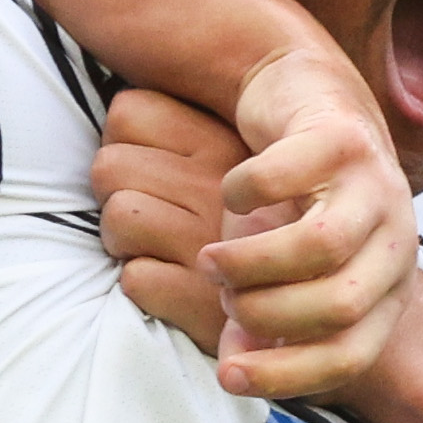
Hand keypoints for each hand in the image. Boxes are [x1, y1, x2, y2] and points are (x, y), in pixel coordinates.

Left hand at [96, 88, 242, 355]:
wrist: (314, 312)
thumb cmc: (251, 235)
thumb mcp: (227, 171)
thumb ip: (180, 143)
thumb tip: (117, 110)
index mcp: (222, 143)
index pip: (127, 112)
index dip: (122, 144)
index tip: (150, 173)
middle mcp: (218, 186)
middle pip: (108, 165)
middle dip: (114, 198)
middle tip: (147, 222)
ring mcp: (213, 243)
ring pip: (118, 218)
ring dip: (122, 245)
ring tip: (156, 253)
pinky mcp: (205, 300)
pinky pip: (136, 278)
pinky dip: (144, 287)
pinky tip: (171, 288)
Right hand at [202, 57, 414, 400]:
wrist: (310, 100)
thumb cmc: (295, 202)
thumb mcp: (285, 274)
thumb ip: (263, 326)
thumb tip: (234, 371)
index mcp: (391, 287)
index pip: (353, 353)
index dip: (289, 375)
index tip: (228, 378)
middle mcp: (397, 240)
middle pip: (340, 305)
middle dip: (265, 312)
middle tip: (225, 294)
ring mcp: (377, 185)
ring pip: (321, 246)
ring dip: (250, 262)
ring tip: (213, 260)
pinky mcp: (344, 138)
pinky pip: (282, 179)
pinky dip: (240, 195)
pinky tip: (232, 196)